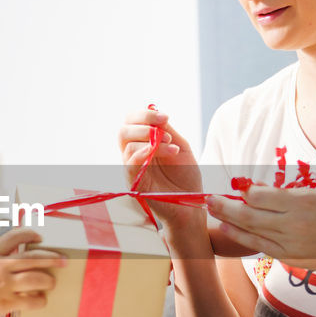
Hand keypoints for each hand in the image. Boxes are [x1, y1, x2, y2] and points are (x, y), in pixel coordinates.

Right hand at [0, 229, 65, 316]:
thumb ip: (1, 261)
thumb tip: (23, 258)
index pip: (12, 238)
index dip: (28, 234)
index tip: (39, 237)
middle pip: (32, 258)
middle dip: (52, 258)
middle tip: (63, 260)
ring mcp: (3, 285)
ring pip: (35, 279)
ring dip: (48, 281)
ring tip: (51, 283)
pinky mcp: (6, 302)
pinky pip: (31, 300)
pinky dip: (40, 300)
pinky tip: (41, 300)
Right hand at [117, 107, 202, 229]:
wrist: (192, 206)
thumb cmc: (186, 178)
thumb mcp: (180, 147)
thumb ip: (166, 131)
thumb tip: (154, 110)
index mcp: (143, 145)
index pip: (131, 123)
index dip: (144, 115)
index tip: (165, 117)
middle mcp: (134, 156)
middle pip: (123, 130)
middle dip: (143, 121)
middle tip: (164, 125)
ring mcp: (132, 170)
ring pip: (127, 143)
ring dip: (151, 138)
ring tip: (171, 147)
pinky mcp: (134, 184)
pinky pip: (130, 163)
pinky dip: (145, 151)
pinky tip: (164, 150)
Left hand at [206, 184, 315, 269]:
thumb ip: (285, 194)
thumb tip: (254, 190)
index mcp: (303, 202)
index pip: (261, 195)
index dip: (244, 190)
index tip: (233, 185)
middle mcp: (294, 225)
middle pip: (249, 215)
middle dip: (225, 206)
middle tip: (208, 199)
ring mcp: (291, 245)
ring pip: (251, 233)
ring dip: (229, 222)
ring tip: (213, 213)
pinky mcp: (290, 259)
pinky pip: (261, 246)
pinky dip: (244, 237)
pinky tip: (231, 230)